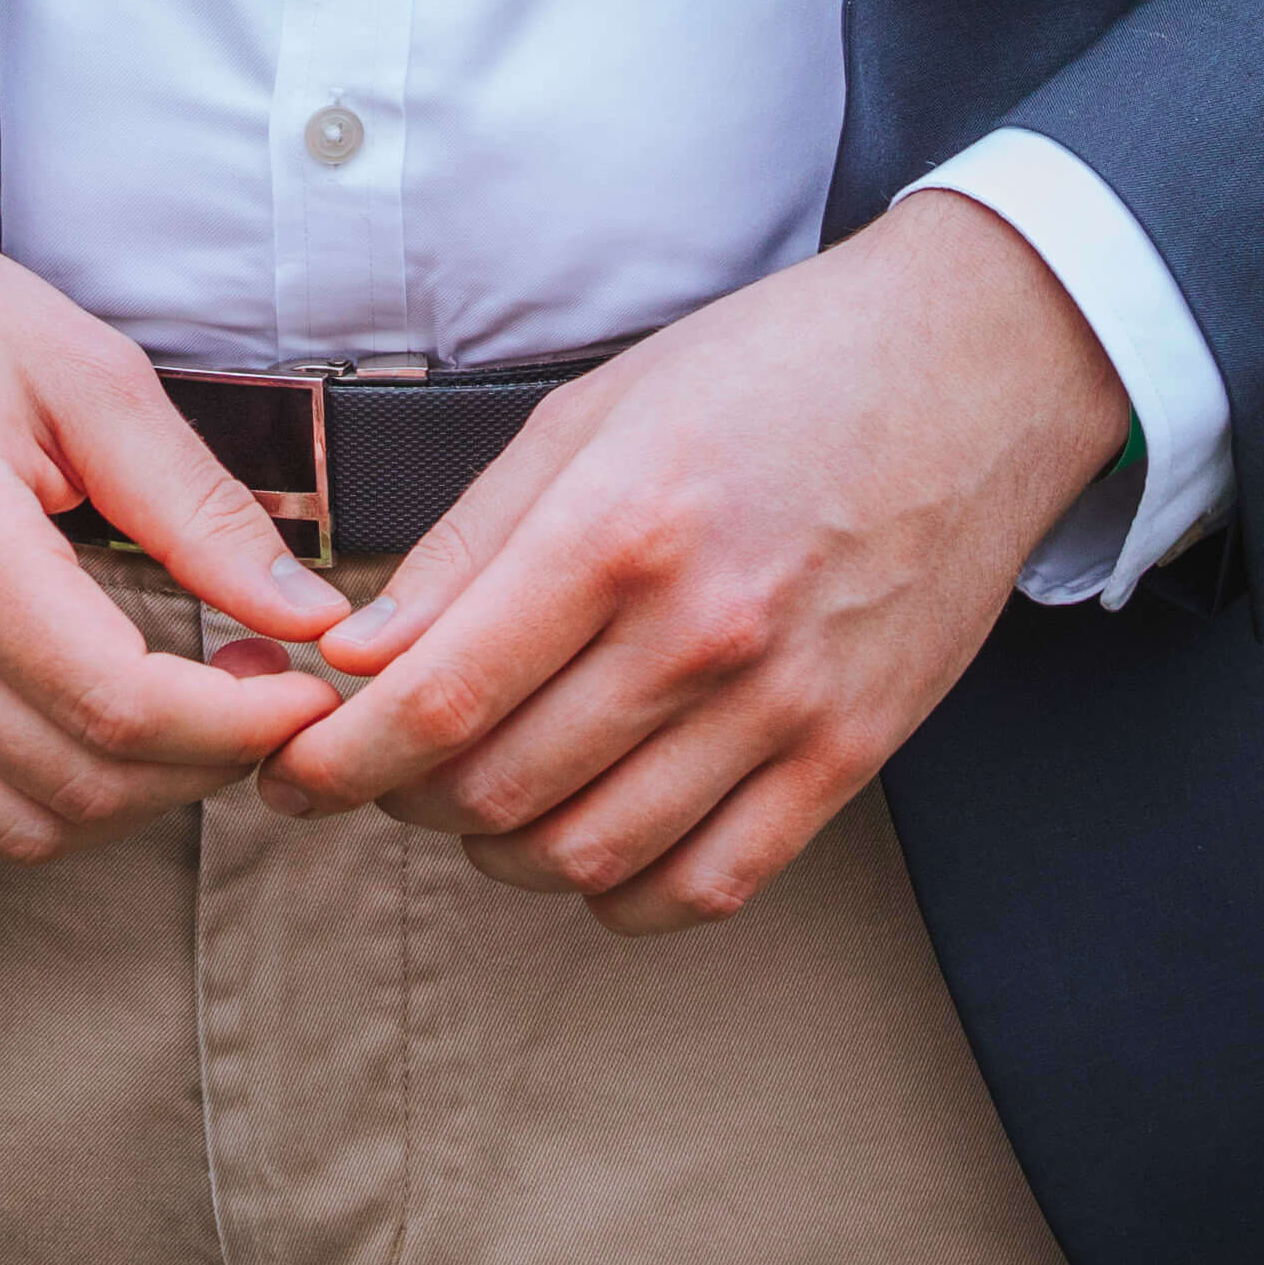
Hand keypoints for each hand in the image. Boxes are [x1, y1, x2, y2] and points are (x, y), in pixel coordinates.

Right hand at [0, 137, 348, 875]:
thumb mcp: (77, 366)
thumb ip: (195, 504)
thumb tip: (308, 615)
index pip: (116, 704)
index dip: (235, 726)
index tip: (302, 689)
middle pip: (75, 785)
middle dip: (201, 767)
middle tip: (258, 694)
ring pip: (11, 831)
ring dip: (123, 803)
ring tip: (182, 717)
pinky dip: (31, 812)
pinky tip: (79, 735)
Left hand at [254, 191, 1130, 931]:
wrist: (971, 369)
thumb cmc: (771, 369)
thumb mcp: (598, 408)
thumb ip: (473, 540)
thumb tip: (356, 653)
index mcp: (622, 525)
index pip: (441, 695)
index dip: (340, 758)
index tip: (292, 771)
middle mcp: (701, 630)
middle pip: (500, 788)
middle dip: (405, 798)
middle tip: (380, 768)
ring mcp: (784, 705)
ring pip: (591, 855)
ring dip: (499, 852)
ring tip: (476, 799)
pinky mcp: (850, 755)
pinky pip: (710, 886)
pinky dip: (622, 896)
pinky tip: (588, 843)